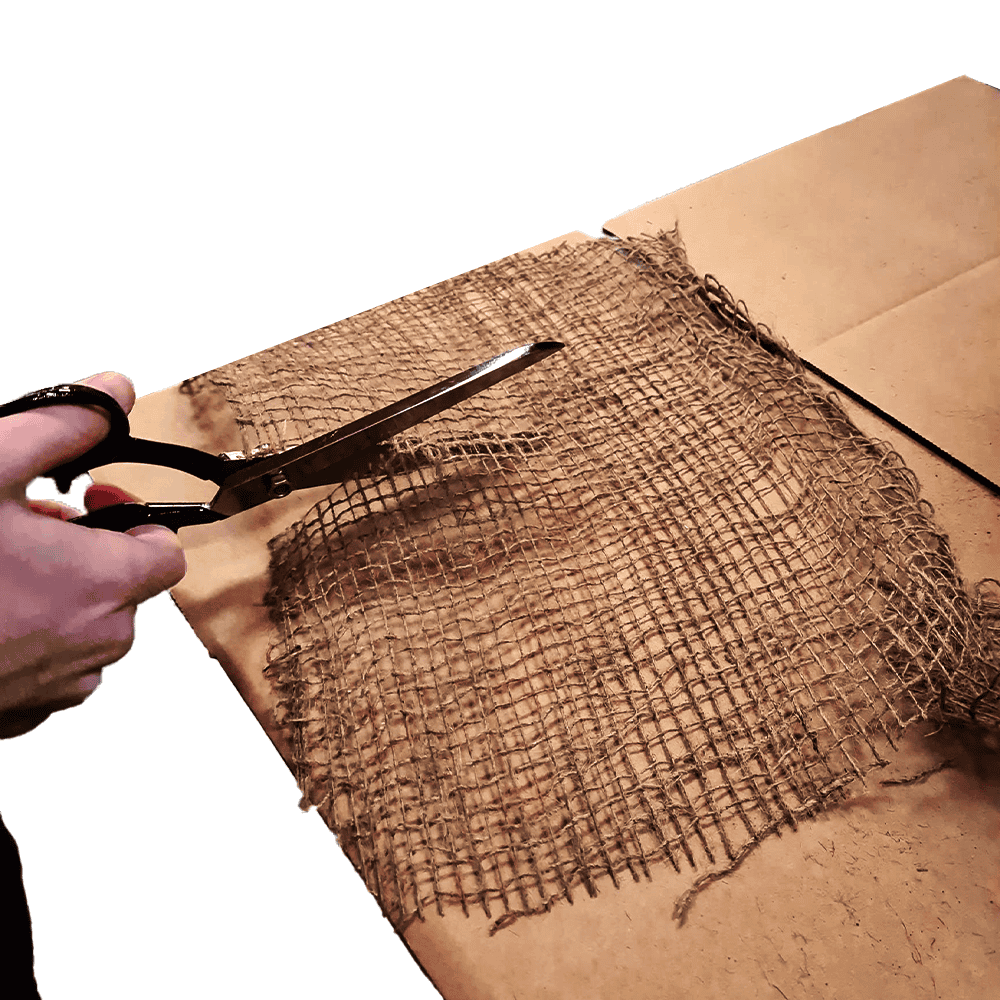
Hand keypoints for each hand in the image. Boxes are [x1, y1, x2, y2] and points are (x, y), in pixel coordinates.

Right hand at [0, 372, 185, 737]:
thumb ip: (63, 426)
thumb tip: (113, 393)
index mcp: (105, 583)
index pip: (166, 551)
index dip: (134, 517)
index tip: (92, 498)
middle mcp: (96, 643)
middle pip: (123, 586)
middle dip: (85, 550)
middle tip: (25, 527)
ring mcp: (57, 686)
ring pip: (83, 628)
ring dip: (55, 595)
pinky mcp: (20, 712)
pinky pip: (46, 667)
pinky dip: (25, 637)